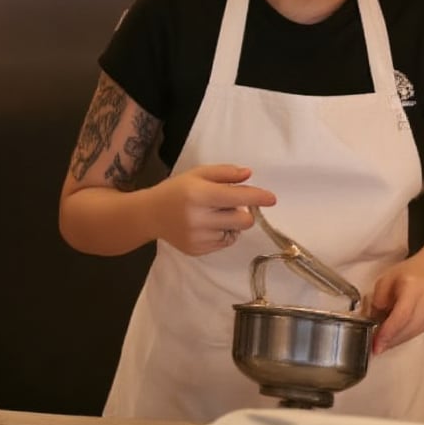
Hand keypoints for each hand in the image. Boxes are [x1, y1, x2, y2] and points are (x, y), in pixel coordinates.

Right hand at [150, 164, 275, 254]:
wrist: (150, 215)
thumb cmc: (177, 190)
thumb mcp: (198, 174)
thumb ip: (224, 173)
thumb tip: (249, 175)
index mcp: (199, 195)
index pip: (237, 197)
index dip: (257, 197)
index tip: (272, 199)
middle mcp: (199, 218)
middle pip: (243, 220)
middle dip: (243, 211)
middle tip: (229, 204)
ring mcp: (198, 238)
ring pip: (235, 233)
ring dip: (232, 223)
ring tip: (214, 215)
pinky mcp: (198, 251)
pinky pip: (224, 243)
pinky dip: (222, 233)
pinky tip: (207, 225)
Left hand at [367, 260, 423, 355]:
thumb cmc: (404, 276)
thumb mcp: (384, 280)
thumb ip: (377, 300)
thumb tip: (374, 322)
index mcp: (413, 286)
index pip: (402, 314)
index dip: (388, 331)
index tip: (376, 344)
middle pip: (406, 327)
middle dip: (388, 339)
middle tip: (374, 344)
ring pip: (410, 334)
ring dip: (394, 340)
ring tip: (382, 338)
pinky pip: (415, 333)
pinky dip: (402, 336)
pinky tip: (394, 332)